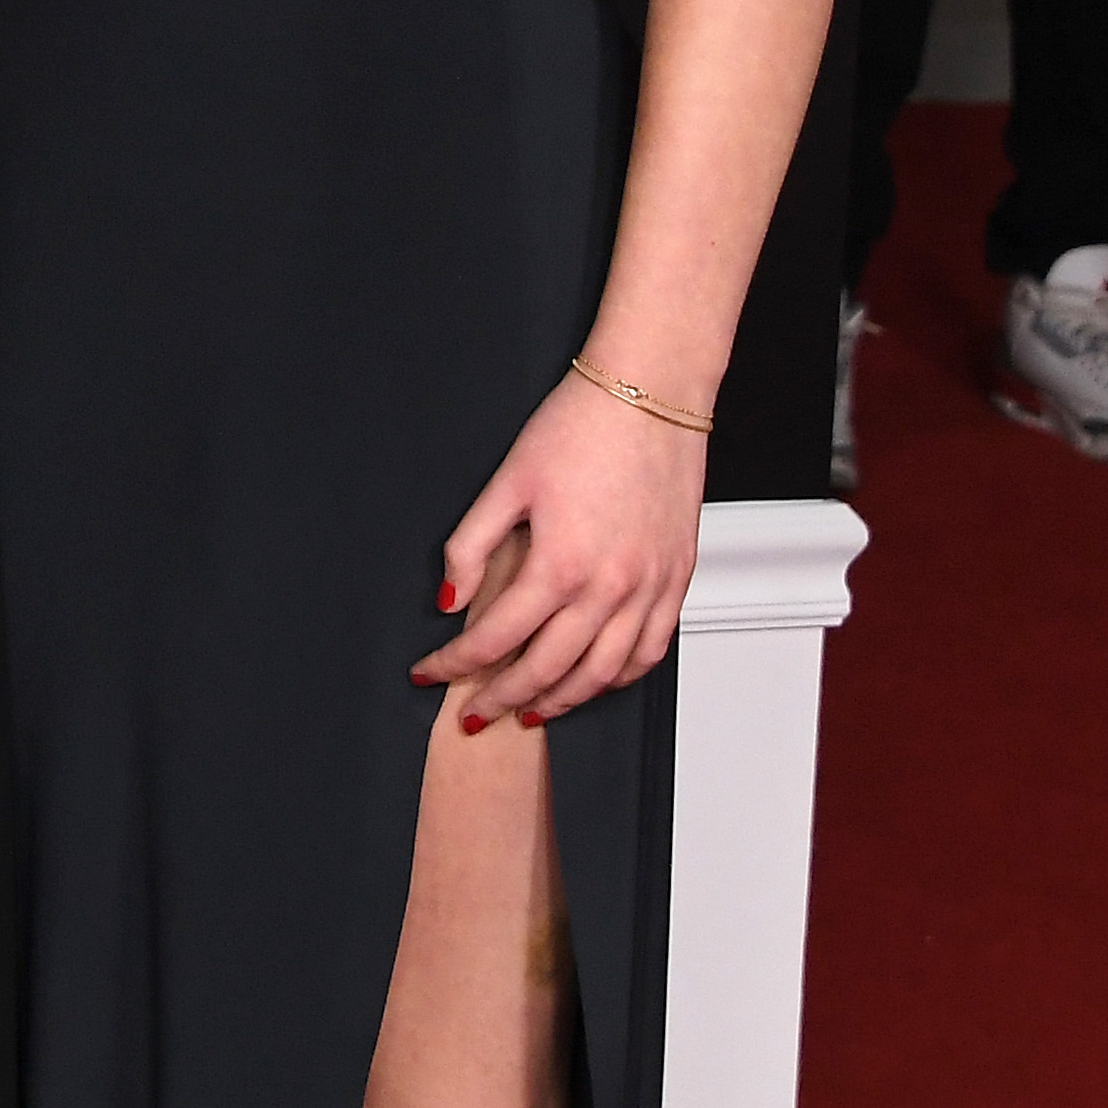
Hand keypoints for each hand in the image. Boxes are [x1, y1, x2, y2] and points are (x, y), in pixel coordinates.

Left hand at [411, 366, 704, 730]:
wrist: (649, 395)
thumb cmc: (580, 427)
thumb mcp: (506, 481)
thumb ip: (471, 546)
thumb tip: (448, 598)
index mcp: (559, 563)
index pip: (495, 637)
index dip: (456, 664)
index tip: (431, 674)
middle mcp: (610, 587)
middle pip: (547, 668)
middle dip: (502, 697)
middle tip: (474, 712)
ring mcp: (650, 589)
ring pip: (602, 673)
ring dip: (561, 700)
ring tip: (528, 711)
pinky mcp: (676, 580)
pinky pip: (650, 652)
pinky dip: (619, 678)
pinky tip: (594, 681)